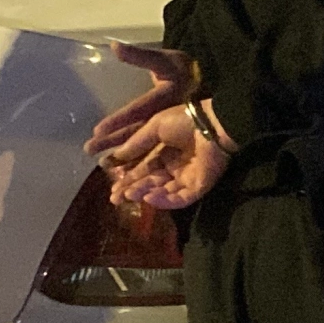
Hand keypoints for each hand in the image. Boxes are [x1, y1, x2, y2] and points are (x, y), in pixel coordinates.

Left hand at [84, 42, 201, 156]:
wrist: (208, 83)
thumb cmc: (186, 70)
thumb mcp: (166, 60)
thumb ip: (140, 55)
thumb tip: (115, 46)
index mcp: (163, 97)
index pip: (137, 109)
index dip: (119, 119)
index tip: (98, 129)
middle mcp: (164, 116)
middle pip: (135, 131)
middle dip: (113, 141)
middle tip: (89, 149)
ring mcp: (167, 128)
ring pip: (143, 145)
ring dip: (122, 155)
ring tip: (100, 163)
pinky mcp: (168, 136)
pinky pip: (152, 151)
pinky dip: (137, 159)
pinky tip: (122, 168)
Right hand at [103, 104, 231, 209]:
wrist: (212, 125)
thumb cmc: (184, 121)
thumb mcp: (154, 128)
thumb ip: (137, 144)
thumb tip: (116, 157)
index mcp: (164, 153)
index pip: (142, 170)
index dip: (127, 178)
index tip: (112, 186)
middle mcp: (174, 167)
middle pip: (150, 183)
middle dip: (132, 190)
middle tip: (115, 199)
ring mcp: (187, 177)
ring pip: (163, 192)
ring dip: (146, 195)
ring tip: (130, 196)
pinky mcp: (199, 186)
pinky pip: (181, 198)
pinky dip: (166, 201)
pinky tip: (150, 198)